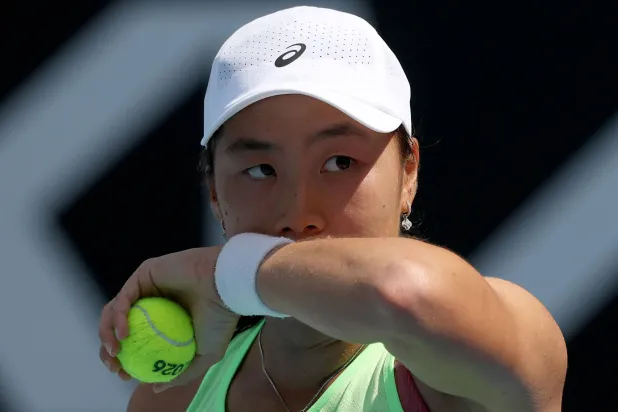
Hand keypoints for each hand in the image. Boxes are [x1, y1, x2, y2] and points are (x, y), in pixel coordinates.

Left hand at [98, 247, 239, 391]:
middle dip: (109, 350)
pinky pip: (124, 297)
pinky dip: (118, 317)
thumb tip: (156, 387)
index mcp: (165, 320)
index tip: (124, 374)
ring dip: (107, 335)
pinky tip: (123, 334)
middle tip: (115, 365)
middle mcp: (155, 303)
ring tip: (115, 352)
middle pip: (120, 327)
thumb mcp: (206, 355)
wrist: (226, 289)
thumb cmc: (220, 318)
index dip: (125, 360)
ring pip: (115, 312)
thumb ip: (181, 373)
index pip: (137, 341)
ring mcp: (148, 287)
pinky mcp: (144, 273)